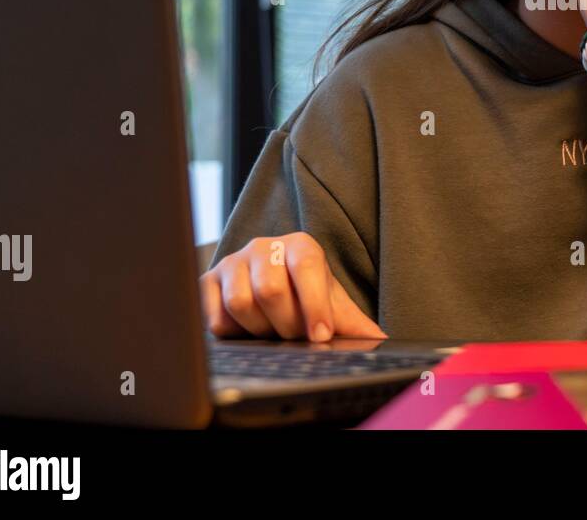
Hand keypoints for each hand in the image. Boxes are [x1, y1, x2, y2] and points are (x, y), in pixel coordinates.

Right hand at [199, 232, 385, 340]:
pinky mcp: (207, 282)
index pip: (306, 267)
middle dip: (286, 324)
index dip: (314, 304)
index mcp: (300, 245)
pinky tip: (246, 329)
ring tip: (271, 332)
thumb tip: (379, 339)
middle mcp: (264, 247)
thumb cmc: (305, 294)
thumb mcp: (331, 304)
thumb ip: (352, 321)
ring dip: (259, 329)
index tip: (321, 336)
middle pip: (270, 290)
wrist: (267, 287)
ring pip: (241, 303)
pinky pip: (215, 316)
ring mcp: (233, 262)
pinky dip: (233, 332)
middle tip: (294, 337)